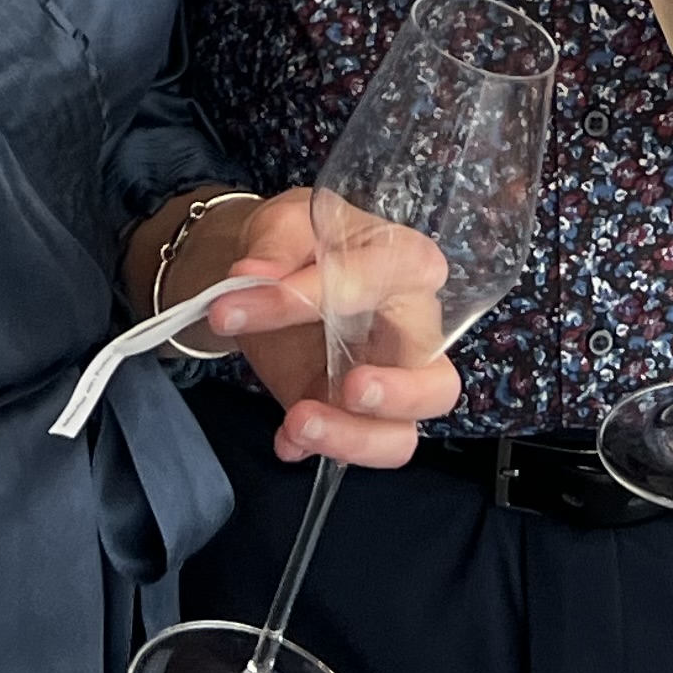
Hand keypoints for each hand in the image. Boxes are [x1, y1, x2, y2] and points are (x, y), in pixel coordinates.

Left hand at [184, 192, 464, 469]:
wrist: (273, 273)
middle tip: (351, 389)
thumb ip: (274, 246)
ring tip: (296, 423)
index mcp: (409, 265)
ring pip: (399, 436)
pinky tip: (286, 438)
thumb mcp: (286, 223)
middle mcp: (413, 332)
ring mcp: (385, 383)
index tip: (236, 297)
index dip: (310, 294)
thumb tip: (251, 276)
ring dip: (351, 438)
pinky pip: (350, 450)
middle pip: (436, 386)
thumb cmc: (302, 240)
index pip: (375, 282)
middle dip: (399, 396)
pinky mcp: (348, 415)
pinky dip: (317, 450)